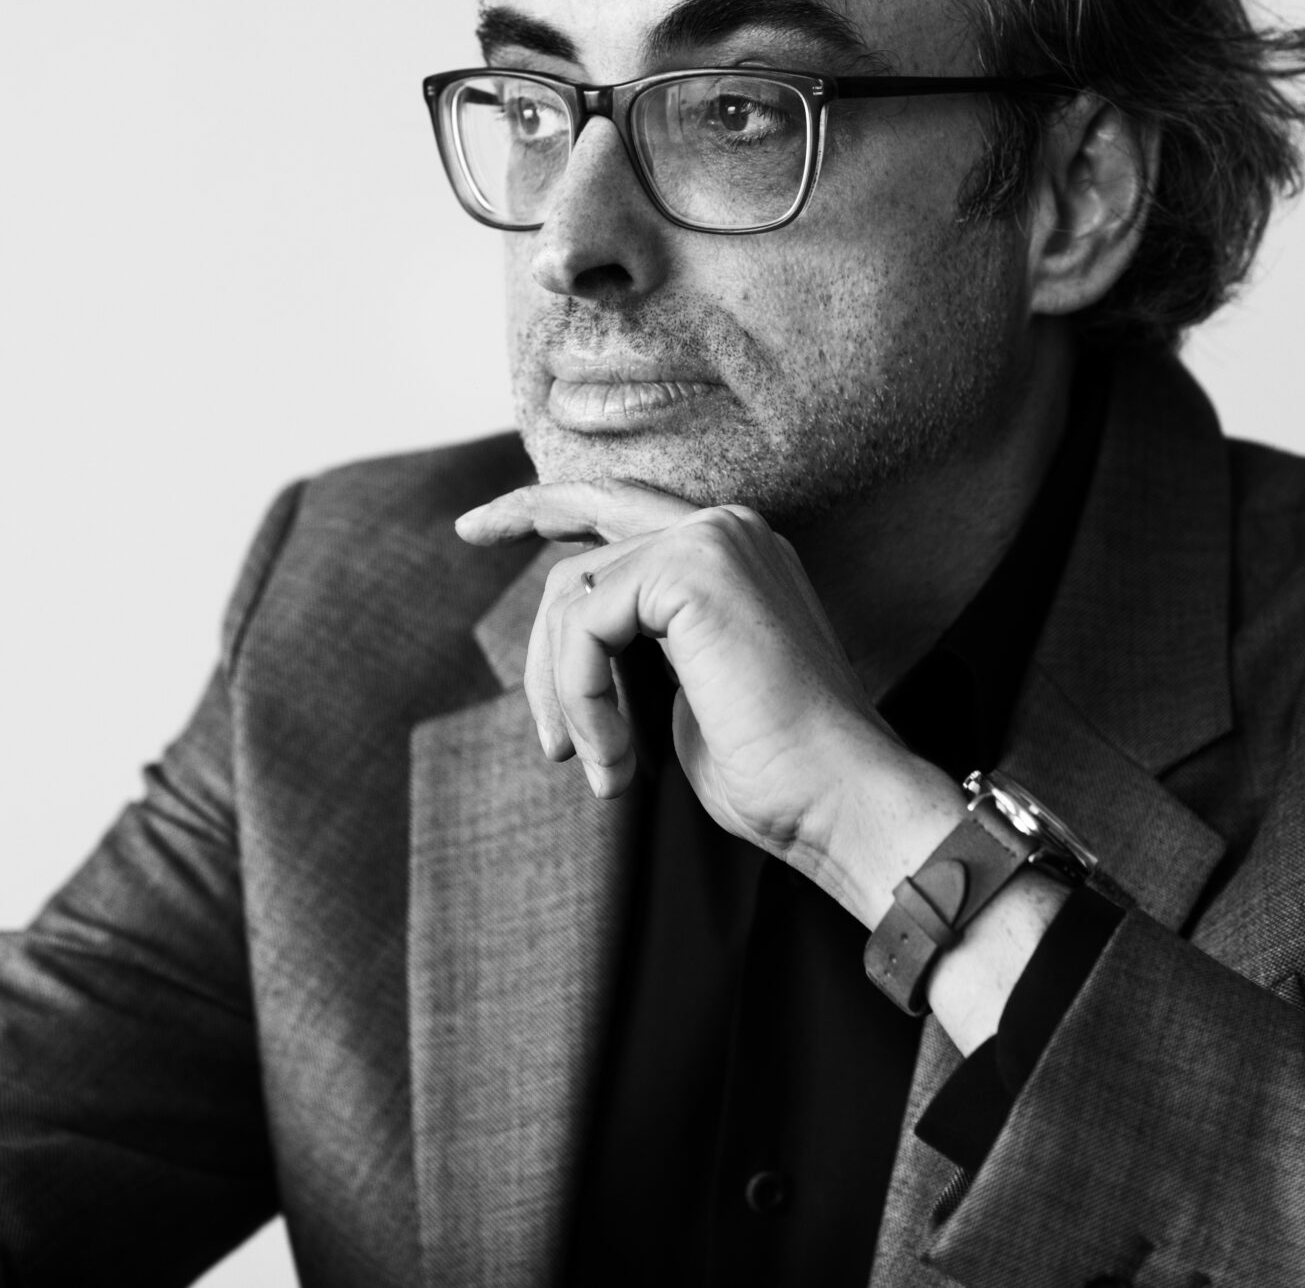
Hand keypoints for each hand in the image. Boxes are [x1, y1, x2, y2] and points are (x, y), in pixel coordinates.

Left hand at [455, 481, 959, 920]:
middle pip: (584, 535)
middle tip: (468, 539)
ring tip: (597, 767)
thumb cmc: (772, 772)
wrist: (837, 799)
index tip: (480, 526)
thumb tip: (564, 643)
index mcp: (734, 552)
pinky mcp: (690, 569)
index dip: (547, 506)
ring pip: (572, 595)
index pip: (622, 507)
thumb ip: (635, 649)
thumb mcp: (682, 697)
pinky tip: (616, 761)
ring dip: (563, 694)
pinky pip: (583, 628)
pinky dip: (580, 702)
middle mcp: (727, 528)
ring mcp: (711, 539)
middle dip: (521, 527)